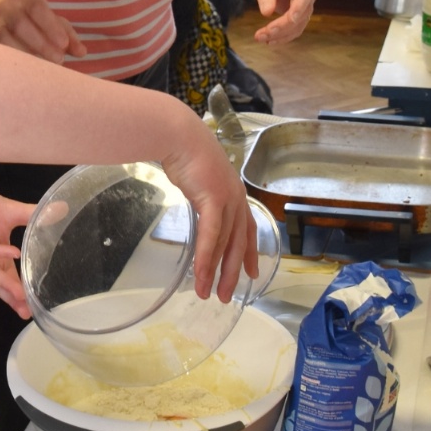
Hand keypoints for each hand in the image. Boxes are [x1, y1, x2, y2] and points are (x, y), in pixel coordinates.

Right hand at [0, 0, 87, 64]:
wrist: (5, 27)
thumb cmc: (38, 28)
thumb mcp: (56, 29)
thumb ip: (69, 39)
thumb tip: (81, 52)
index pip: (36, 5)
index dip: (50, 24)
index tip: (64, 45)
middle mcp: (7, 7)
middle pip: (19, 21)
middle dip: (40, 42)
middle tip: (58, 60)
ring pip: (3, 35)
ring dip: (24, 52)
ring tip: (42, 68)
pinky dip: (7, 58)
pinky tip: (22, 70)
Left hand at [0, 178, 35, 317]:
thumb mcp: (9, 210)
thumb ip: (33, 215)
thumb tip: (62, 208)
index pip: (11, 279)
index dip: (21, 294)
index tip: (34, 308)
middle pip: (0, 284)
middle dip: (13, 297)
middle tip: (27, 310)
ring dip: (4, 283)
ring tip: (20, 293)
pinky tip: (11, 253)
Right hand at [156, 111, 258, 302]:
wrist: (179, 136)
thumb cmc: (185, 153)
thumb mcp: (199, 180)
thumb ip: (203, 195)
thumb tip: (197, 204)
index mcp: (235, 194)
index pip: (247, 229)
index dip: (250, 253)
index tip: (252, 272)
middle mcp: (236, 199)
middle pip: (238, 244)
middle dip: (232, 272)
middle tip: (226, 295)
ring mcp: (228, 200)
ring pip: (225, 245)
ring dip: (215, 272)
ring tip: (208, 293)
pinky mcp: (215, 200)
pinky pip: (211, 237)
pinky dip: (206, 258)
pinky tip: (201, 274)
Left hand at [244, 0, 315, 44]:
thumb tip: (267, 13)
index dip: (301, 5)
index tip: (291, 19)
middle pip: (303, 10)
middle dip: (284, 25)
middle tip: (263, 34)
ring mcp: (304, 1)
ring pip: (300, 22)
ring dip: (282, 34)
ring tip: (261, 38)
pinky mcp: (299, 12)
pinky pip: (295, 27)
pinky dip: (283, 35)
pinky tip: (269, 40)